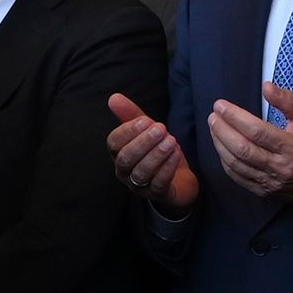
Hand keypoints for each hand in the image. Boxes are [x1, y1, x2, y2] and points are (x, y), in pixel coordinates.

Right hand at [108, 93, 200, 212]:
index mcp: (119, 154)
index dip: (128, 132)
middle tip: (161, 128)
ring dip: (156, 155)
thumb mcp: (146, 131)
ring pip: (141, 172)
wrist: (179, 179)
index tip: (145, 120)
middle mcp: (125, 172)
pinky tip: (176, 154)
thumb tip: (113, 97)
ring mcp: (140, 186)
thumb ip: (131, 115)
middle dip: (143, 142)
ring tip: (171, 140)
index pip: (114, 143)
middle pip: (125, 159)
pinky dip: (167, 168)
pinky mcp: (157, 195)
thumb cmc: (157, 152)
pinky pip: (159, 183)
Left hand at [205, 85, 292, 207]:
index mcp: (292, 147)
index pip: (257, 131)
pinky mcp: (263, 191)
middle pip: (242, 148)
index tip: (221, 105)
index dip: (236, 117)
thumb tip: (266, 86)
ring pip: (236, 164)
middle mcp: (279, 166)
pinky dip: (225, 161)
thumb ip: (288, 101)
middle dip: (223, 130)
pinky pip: (238, 177)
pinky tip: (220, 148)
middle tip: (213, 116)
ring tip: (213, 128)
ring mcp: (269, 181)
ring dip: (220, 145)